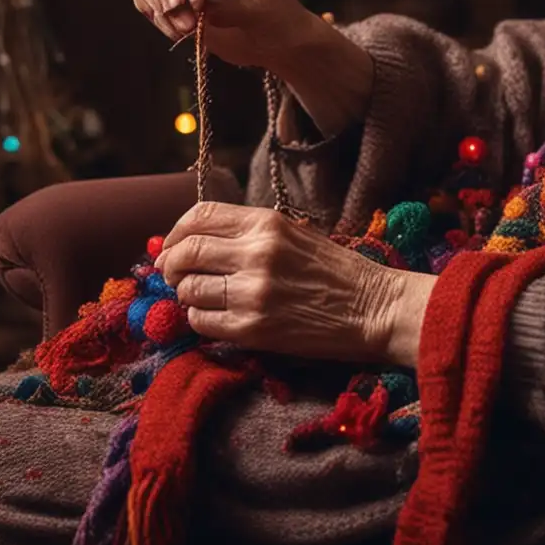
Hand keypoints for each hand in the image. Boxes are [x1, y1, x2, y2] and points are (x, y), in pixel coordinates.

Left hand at [157, 201, 434, 366]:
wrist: (373, 309)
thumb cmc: (335, 271)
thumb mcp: (293, 234)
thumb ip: (247, 233)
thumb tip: (194, 242)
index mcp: (266, 223)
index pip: (198, 217)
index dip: (175, 233)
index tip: (171, 247)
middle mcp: (255, 252)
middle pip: (186, 253)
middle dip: (171, 266)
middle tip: (174, 276)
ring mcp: (253, 292)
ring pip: (190, 290)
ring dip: (188, 296)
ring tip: (202, 299)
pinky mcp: (254, 328)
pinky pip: (202, 322)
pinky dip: (200, 320)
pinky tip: (216, 319)